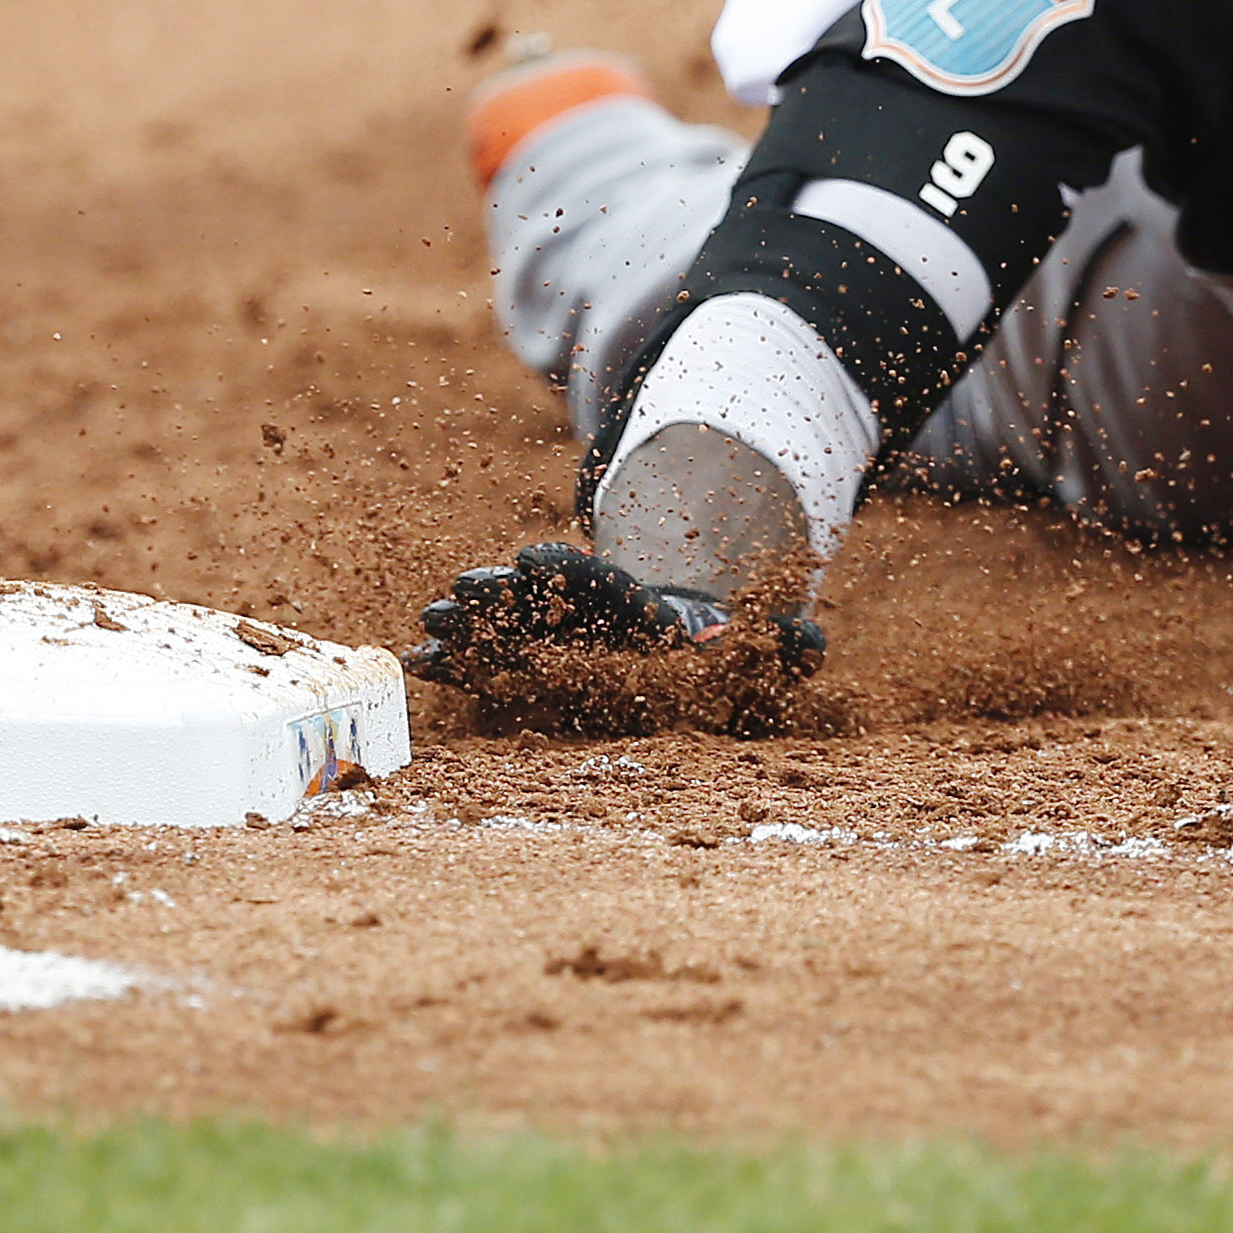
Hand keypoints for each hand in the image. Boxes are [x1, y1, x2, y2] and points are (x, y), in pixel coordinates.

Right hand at [405, 543, 823, 689]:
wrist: (670, 627)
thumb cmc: (715, 639)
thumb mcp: (757, 636)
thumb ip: (786, 641)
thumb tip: (812, 646)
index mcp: (629, 601)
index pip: (594, 582)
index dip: (566, 574)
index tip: (534, 561)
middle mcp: (580, 609)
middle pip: (533, 597)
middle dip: (498, 596)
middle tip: (462, 593)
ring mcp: (546, 629)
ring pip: (498, 623)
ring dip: (466, 626)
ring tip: (429, 630)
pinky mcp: (525, 656)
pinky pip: (485, 659)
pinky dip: (457, 664)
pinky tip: (420, 671)